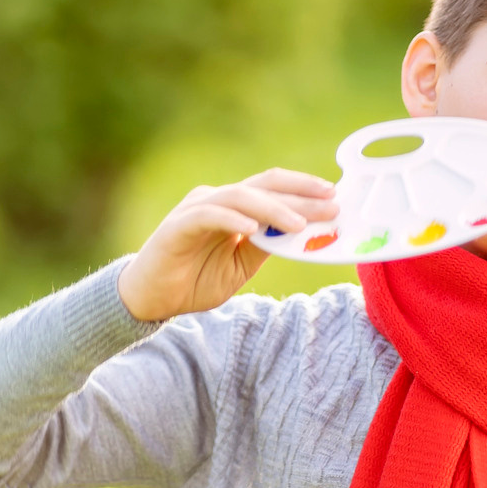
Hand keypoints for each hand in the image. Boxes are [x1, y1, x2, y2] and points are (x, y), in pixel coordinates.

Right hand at [117, 169, 337, 321]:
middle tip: (331, 204)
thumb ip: (264, 246)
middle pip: (262, 186)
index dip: (303, 190)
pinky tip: (253, 228)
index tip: (335, 197)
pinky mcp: (177, 226)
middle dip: (299, 195)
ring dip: (272, 208)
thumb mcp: (240, 266)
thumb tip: (302, 233)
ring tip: (299, 224)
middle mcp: (216, 200)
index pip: (272, 188)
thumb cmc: (193, 281)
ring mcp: (196, 209)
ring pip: (240, 197)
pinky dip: (232, 219)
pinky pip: (209, 215)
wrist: (150, 300)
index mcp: (233, 208)